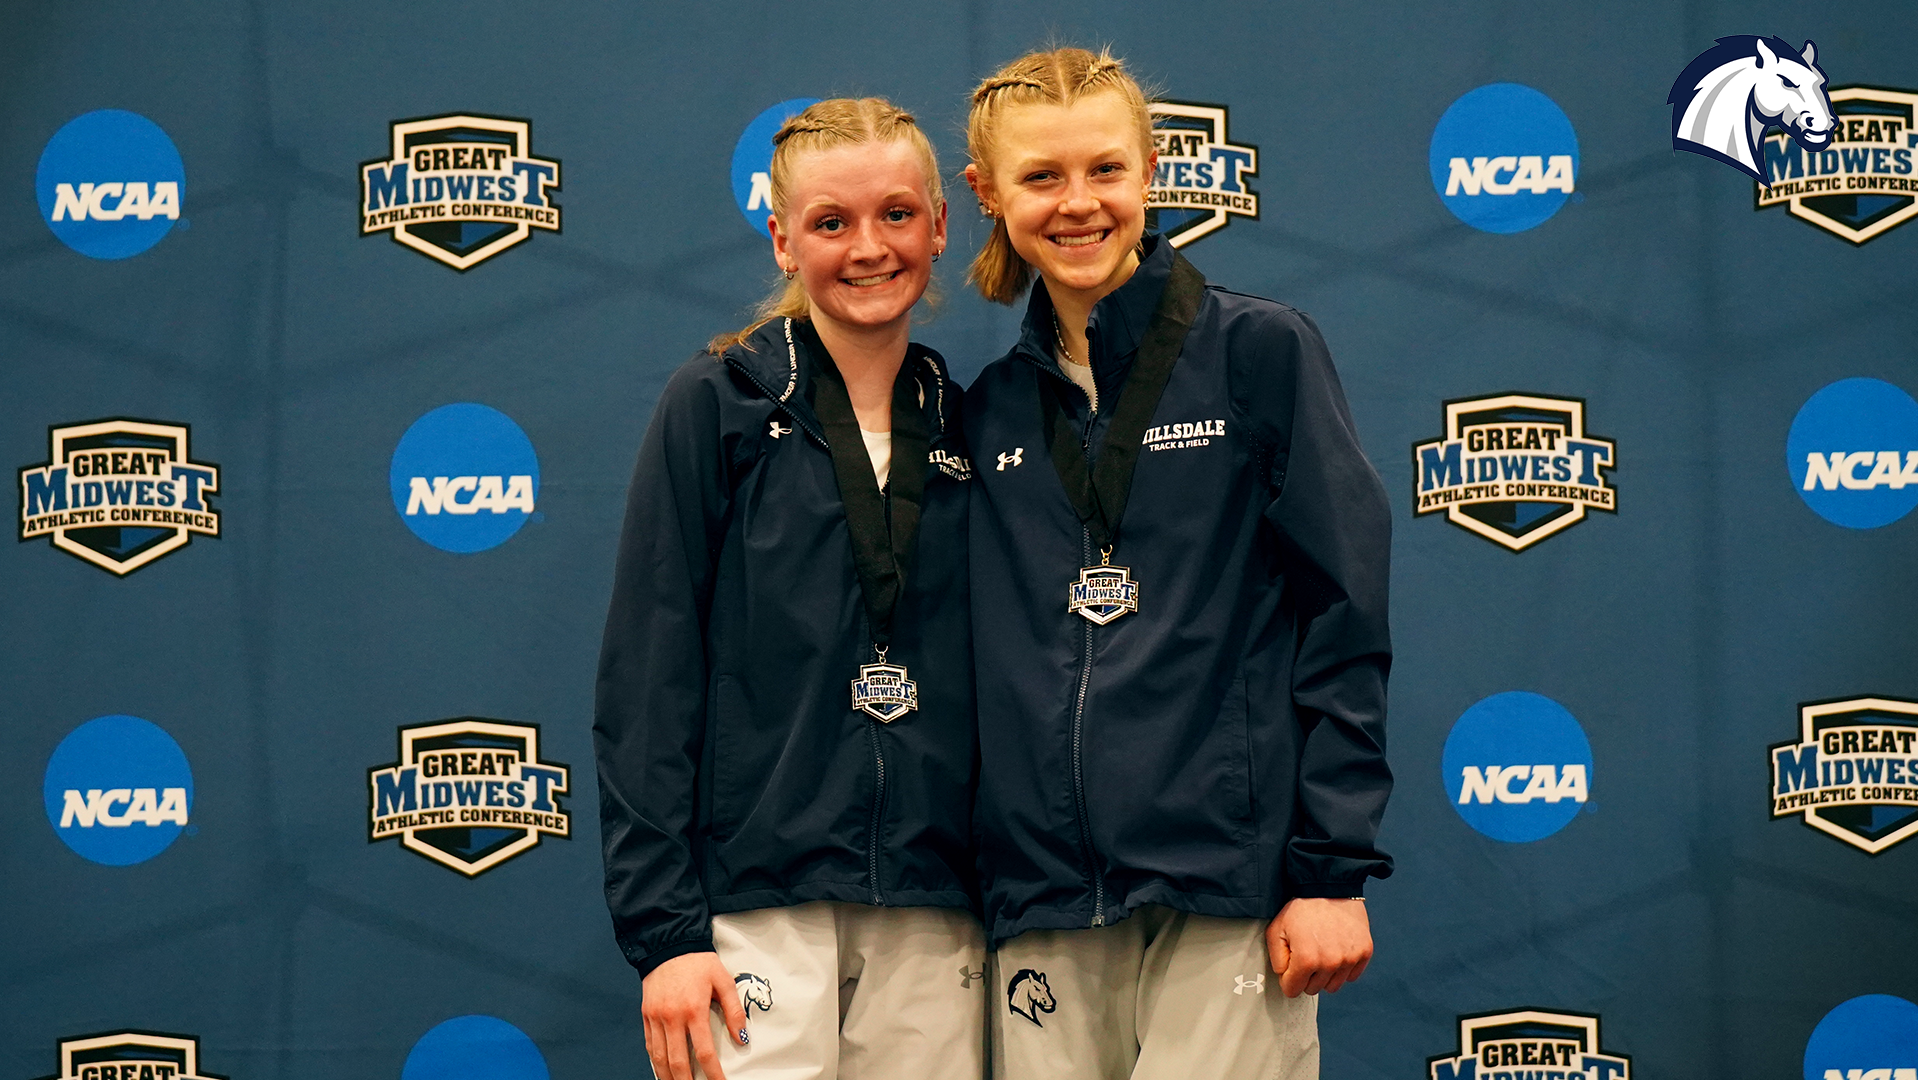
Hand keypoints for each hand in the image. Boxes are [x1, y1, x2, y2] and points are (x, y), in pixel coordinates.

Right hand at [641, 951, 748, 1079]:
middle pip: (678, 1062)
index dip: (713, 1073)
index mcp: (694, 1010)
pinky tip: (663, 1070)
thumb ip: (733, 1011)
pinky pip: (650, 1045)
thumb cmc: (698, 962)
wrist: (669, 945)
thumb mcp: (723, 980)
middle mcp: (672, 1017)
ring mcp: (657, 1017)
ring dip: (669, 1076)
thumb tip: (741, 1037)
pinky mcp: (647, 1015)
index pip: (704, 1052)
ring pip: (660, 1057)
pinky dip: (656, 1061)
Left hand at [1267, 897, 1371, 996]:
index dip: (1288, 979)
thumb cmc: (1302, 907)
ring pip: (1333, 986)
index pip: (1293, 990)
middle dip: (1306, 976)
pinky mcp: (1364, 952)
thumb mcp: (1276, 930)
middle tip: (1306, 954)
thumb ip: (1276, 959)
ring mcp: (1349, 959)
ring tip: (1321, 952)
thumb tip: (1286, 977)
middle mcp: (1330, 963)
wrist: (1329, 886)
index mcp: (1306, 960)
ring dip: (1325, 974)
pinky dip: (1343, 968)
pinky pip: (1351, 976)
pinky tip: (1336, 950)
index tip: (1290, 968)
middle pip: (1313, 989)